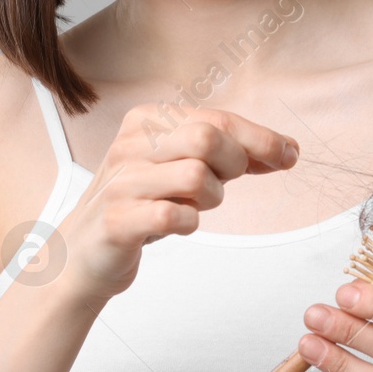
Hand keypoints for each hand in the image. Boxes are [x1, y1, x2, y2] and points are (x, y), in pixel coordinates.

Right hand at [58, 106, 298, 306]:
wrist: (84, 252)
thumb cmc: (140, 204)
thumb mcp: (177, 165)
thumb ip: (225, 151)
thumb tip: (286, 149)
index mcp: (146, 120)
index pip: (217, 118)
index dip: (260, 138)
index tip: (289, 154)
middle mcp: (130, 144)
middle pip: (208, 139)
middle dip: (234, 164)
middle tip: (225, 183)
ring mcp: (122, 182)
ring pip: (196, 176)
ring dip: (210, 200)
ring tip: (192, 207)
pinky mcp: (118, 221)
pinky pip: (174, 217)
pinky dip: (187, 224)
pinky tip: (176, 225)